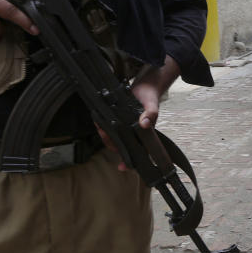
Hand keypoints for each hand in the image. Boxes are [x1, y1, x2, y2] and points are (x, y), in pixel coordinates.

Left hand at [97, 56, 180, 170]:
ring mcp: (126, 127)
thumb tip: (144, 124)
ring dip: (105, 134)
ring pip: (114, 138)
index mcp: (144, 134)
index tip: (122, 167)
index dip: (129, 160)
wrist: (145, 85)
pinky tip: (98, 121)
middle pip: (121, 146)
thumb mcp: (152, 105)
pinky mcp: (119, 120)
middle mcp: (134, 133)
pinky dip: (104, 125)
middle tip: (102, 133)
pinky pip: (110, 127)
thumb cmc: (150, 97)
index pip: (138, 151)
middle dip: (110, 143)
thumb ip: (150, 114)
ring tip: (99, 126)